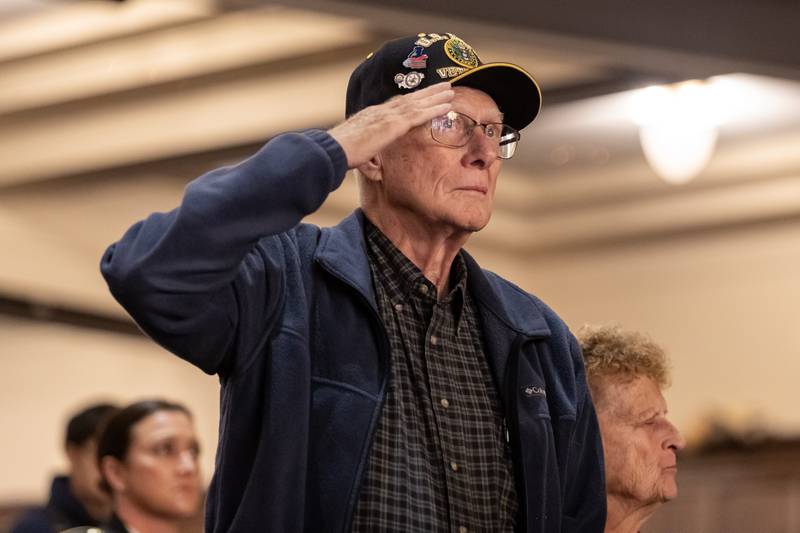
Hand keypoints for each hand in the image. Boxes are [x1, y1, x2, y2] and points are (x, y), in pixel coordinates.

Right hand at [329, 82, 453, 167]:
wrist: (333, 150)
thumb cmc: (341, 154)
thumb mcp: (358, 153)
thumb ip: (370, 158)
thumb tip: (375, 169)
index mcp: (372, 116)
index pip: (396, 105)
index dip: (412, 99)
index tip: (424, 96)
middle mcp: (381, 111)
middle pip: (410, 99)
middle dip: (428, 92)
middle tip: (444, 86)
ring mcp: (388, 116)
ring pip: (418, 103)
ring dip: (435, 96)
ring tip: (450, 91)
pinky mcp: (393, 125)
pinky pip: (419, 114)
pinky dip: (434, 108)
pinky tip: (447, 106)